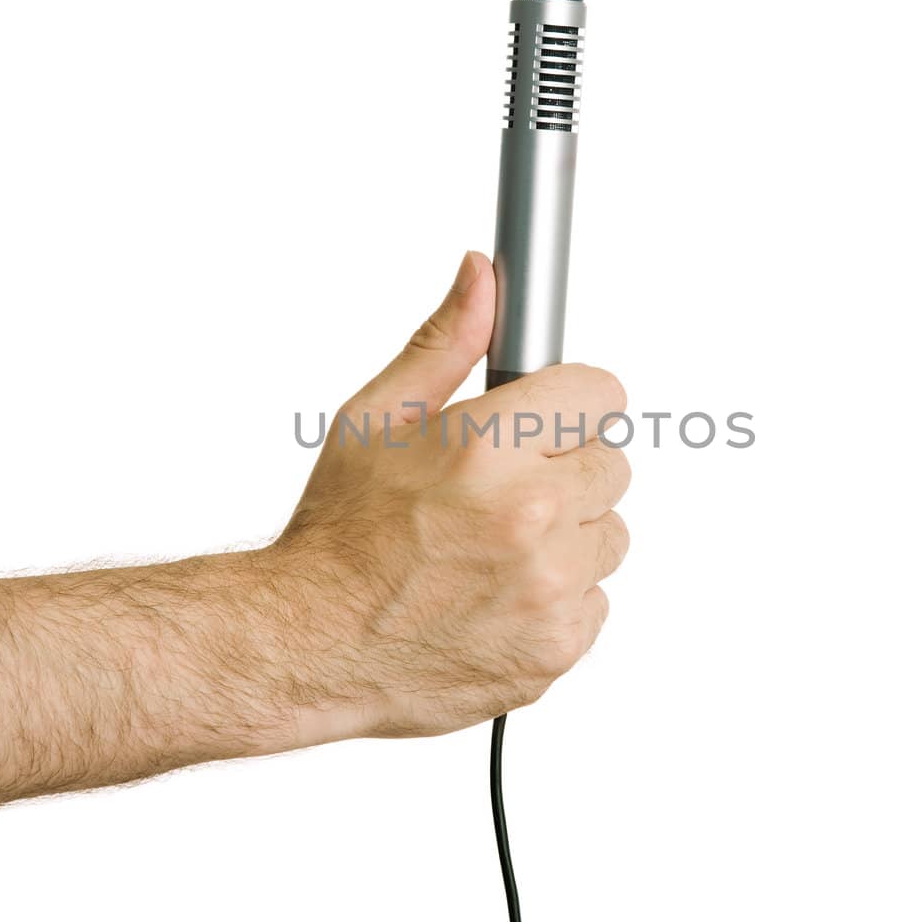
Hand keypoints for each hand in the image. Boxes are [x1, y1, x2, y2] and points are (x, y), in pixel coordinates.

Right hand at [268, 250, 630, 742]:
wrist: (310, 645)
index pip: (601, 393)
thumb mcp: (376, 418)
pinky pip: (596, 602)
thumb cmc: (340, 533)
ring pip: (610, 535)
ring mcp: (548, 586)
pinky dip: (558, 601)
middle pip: (612, 464)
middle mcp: (529, 514)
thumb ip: (446, 342)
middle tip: (503, 492)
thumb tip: (482, 274)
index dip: (570, 403)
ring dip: (568, 537)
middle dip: (564, 470)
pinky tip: (498, 595)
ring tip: (496, 548)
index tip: (548, 419)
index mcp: (488, 447)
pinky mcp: (556, 646)